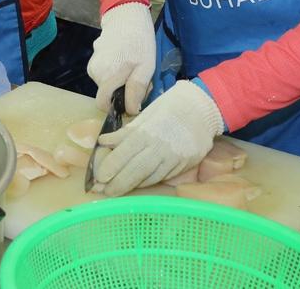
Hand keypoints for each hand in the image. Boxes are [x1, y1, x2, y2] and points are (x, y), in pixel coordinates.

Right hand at [87, 1, 155, 114]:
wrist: (126, 15)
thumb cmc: (139, 42)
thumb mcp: (145, 68)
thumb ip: (136, 91)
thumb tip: (130, 112)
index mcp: (106, 76)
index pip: (103, 104)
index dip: (117, 107)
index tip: (130, 101)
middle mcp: (94, 72)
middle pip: (107, 93)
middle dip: (122, 90)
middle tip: (139, 76)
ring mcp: (93, 63)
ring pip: (106, 82)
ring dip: (120, 80)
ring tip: (133, 65)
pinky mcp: (94, 56)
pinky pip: (105, 72)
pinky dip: (115, 70)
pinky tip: (125, 57)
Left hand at [96, 80, 223, 195]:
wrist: (201, 107)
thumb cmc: (168, 108)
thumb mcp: (145, 116)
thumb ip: (124, 132)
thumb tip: (103, 142)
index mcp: (146, 132)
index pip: (124, 154)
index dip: (111, 168)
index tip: (99, 178)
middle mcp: (159, 147)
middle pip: (136, 170)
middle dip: (118, 184)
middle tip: (104, 191)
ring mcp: (174, 158)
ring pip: (150, 177)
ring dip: (132, 185)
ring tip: (117, 190)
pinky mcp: (185, 164)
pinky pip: (163, 176)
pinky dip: (149, 181)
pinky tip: (139, 184)